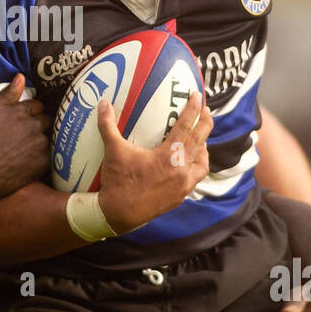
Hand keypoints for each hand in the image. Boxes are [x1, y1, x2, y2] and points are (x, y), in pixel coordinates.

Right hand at [0, 74, 49, 199]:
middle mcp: (34, 125)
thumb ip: (6, 95)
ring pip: (48, 137)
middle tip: (28, 132)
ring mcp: (40, 144)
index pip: (37, 104)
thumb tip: (20, 77)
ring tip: (28, 148)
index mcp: (20, 111)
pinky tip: (29, 161)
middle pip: (47, 119)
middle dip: (40, 123)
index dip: (31, 110)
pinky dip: (41, 157)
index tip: (25, 117)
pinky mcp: (43, 163)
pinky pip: (48, 156)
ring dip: (41, 140)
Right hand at [95, 91, 212, 233]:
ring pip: (202, 162)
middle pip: (200, 141)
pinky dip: (196, 166)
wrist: (119, 214)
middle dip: (205, 123)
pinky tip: (189, 163)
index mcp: (168, 157)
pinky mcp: (180, 196)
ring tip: (200, 138)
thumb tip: (103, 103)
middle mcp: (181, 170)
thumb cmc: (117, 181)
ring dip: (204, 147)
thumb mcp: (113, 151)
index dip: (194, 110)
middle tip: (206, 110)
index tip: (199, 96)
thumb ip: (108, 125)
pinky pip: (195, 177)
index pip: (186, 127)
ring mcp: (183, 185)